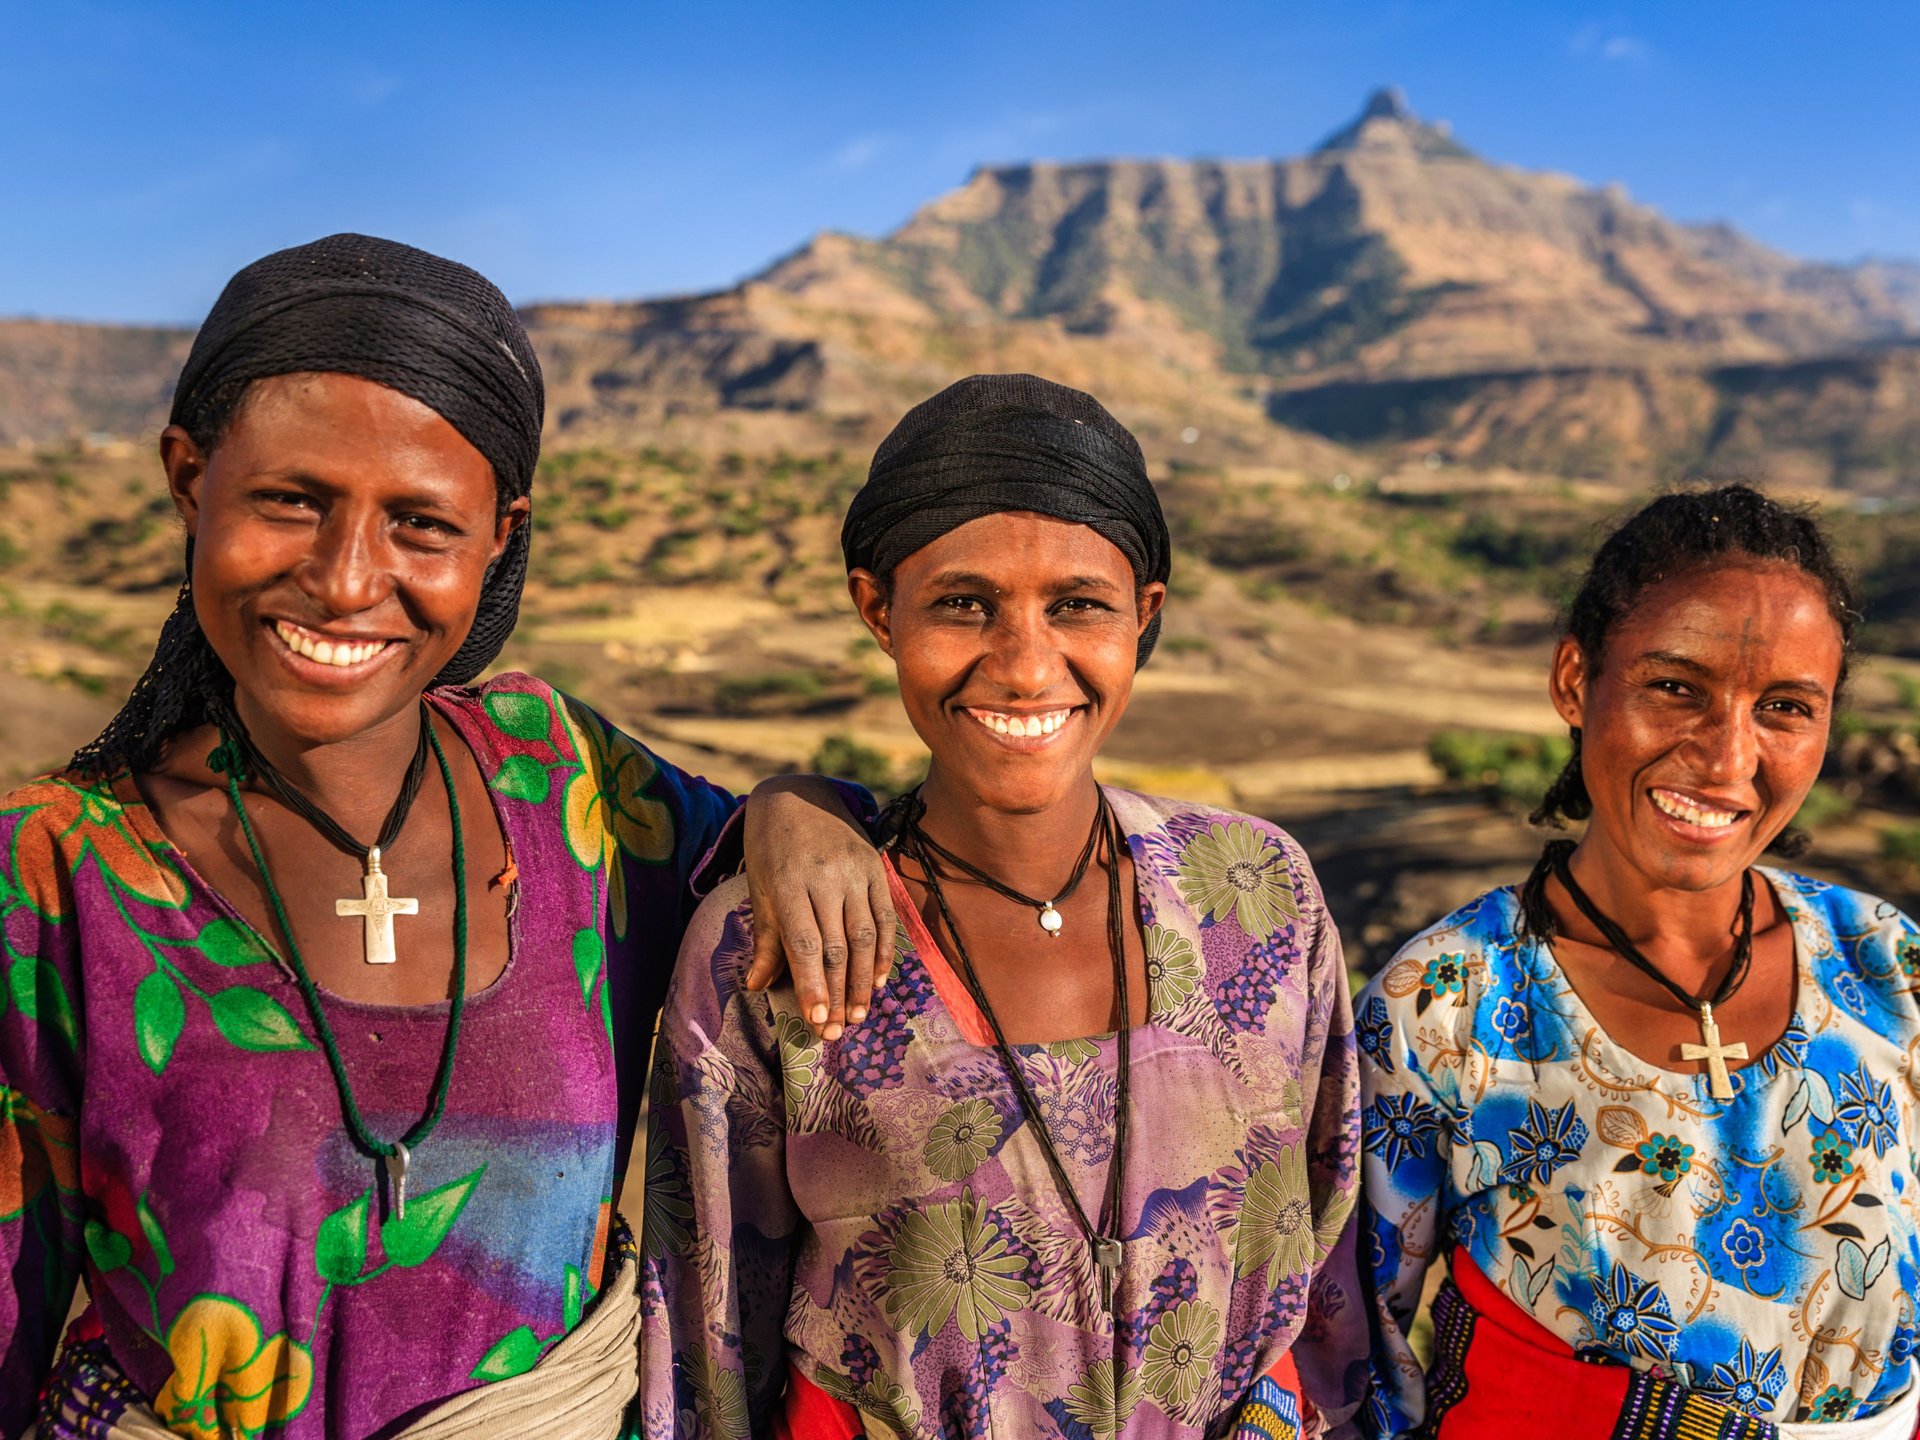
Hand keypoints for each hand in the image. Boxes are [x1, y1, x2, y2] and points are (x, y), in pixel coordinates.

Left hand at [742, 776, 894, 1038]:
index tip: (814, 1020)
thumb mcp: (759, 888)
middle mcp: (826, 877)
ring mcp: (855, 871)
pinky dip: (883, 952)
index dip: (811, 983)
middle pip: (836, 946)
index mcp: (789, 882)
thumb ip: (766, 938)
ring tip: (857, 1015)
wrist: (798, 795)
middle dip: (836, 992)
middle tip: (835, 1031)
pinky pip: (885, 916)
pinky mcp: (876, 868)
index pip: (804, 942)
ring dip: (862, 981)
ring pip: (864, 935)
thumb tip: (758, 985)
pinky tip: (877, 982)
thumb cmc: (770, 848)